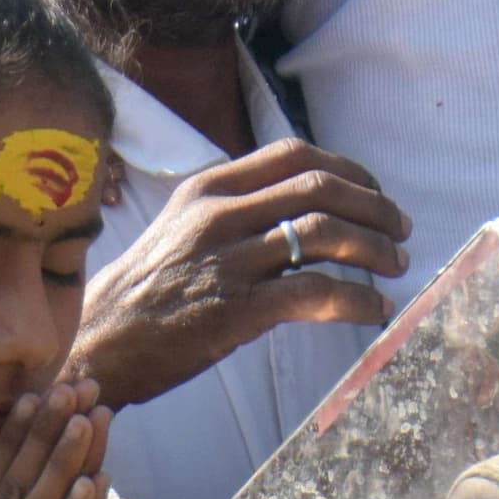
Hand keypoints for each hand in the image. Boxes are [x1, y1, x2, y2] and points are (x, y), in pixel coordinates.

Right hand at [70, 144, 408, 410]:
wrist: (97, 343)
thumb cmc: (146, 290)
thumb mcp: (182, 227)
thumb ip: (235, 210)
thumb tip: (303, 209)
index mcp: (208, 187)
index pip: (295, 156)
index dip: (349, 170)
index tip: (375, 193)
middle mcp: (219, 214)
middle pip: (320, 188)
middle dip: (375, 207)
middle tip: (401, 230)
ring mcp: (227, 260)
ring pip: (324, 234)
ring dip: (374, 249)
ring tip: (396, 267)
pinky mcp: (235, 310)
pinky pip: (314, 294)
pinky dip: (356, 300)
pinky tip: (374, 311)